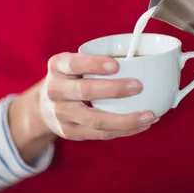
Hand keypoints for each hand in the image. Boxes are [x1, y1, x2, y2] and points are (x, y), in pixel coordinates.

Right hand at [39, 52, 154, 140]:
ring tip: (149, 115)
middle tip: (139, 86)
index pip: (74, 63)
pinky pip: (100, 134)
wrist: (45, 106)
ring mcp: (61, 114)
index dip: (94, 64)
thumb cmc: (72, 78)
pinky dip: (124, 130)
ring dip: (125, 119)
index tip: (117, 65)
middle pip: (84, 91)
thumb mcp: (76, 62)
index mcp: (57, 66)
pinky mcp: (70, 132)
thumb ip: (99, 59)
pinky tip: (141, 125)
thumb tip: (144, 58)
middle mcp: (55, 90)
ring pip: (95, 119)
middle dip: (114, 89)